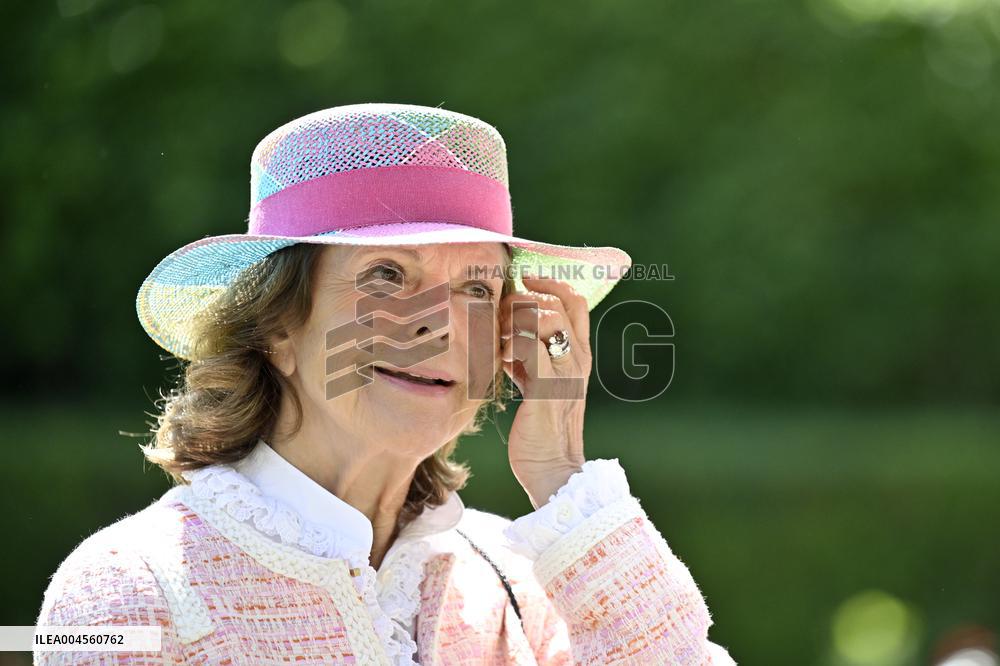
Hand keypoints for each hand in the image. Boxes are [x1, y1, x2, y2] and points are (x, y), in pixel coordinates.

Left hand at [499, 275, 590, 508]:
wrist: (552, 468)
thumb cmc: (542, 426)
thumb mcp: (539, 382)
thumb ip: (529, 357)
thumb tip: (508, 335)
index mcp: (579, 354)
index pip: (576, 300)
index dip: (549, 283)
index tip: (524, 285)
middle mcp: (577, 358)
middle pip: (560, 302)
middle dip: (527, 297)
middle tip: (505, 313)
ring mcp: (565, 372)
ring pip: (546, 317)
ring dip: (517, 317)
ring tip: (502, 336)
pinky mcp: (546, 388)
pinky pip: (529, 346)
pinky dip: (511, 343)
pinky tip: (500, 359)